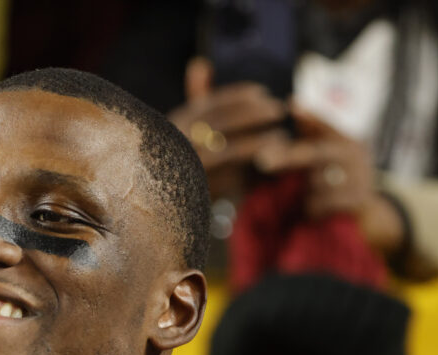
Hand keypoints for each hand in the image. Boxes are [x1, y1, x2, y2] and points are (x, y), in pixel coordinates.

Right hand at [167, 57, 290, 197]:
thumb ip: (197, 99)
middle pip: (221, 122)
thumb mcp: (183, 128)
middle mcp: (176, 143)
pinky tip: (270, 160)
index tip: (262, 92)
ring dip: (258, 140)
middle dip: (253, 113)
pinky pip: (230, 180)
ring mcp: (185, 168)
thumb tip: (201, 63)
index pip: (209, 103)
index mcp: (174, 124)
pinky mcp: (197, 191)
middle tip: (278, 109)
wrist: (156, 207)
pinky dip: (252, 168)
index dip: (238, 95)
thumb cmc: (178, 161)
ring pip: (227, 148)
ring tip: (281, 135)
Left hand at [254, 107, 404, 254]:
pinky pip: (323, 205)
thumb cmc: (337, 180)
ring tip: (309, 199)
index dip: (310, 116)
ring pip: (316, 183)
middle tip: (261, 160)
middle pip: (315, 153)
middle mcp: (357, 155)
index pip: (326, 125)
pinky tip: (316, 213)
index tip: (291, 105)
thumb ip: (312, 132)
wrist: (368, 215)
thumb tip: (292, 102)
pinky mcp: (359, 201)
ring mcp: (360, 177)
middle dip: (286, 157)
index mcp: (347, 140)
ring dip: (305, 194)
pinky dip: (313, 210)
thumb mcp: (328, 155)